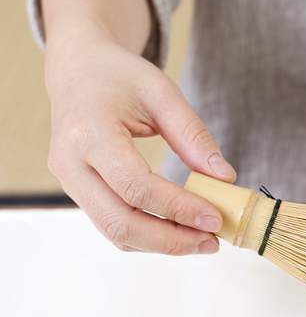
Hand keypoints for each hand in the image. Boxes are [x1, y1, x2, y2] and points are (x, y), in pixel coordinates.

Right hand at [44, 36, 235, 253]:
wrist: (77, 71)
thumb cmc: (121, 77)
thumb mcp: (162, 93)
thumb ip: (193, 135)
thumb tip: (225, 178)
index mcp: (89, 133)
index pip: (135, 186)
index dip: (178, 208)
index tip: (215, 218)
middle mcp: (70, 163)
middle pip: (120, 221)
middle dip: (171, 239)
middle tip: (213, 242)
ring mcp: (69, 182)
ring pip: (115, 232)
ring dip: (162, 244)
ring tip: (202, 240)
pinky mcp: (78, 192)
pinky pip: (113, 226)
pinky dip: (148, 236)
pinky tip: (180, 231)